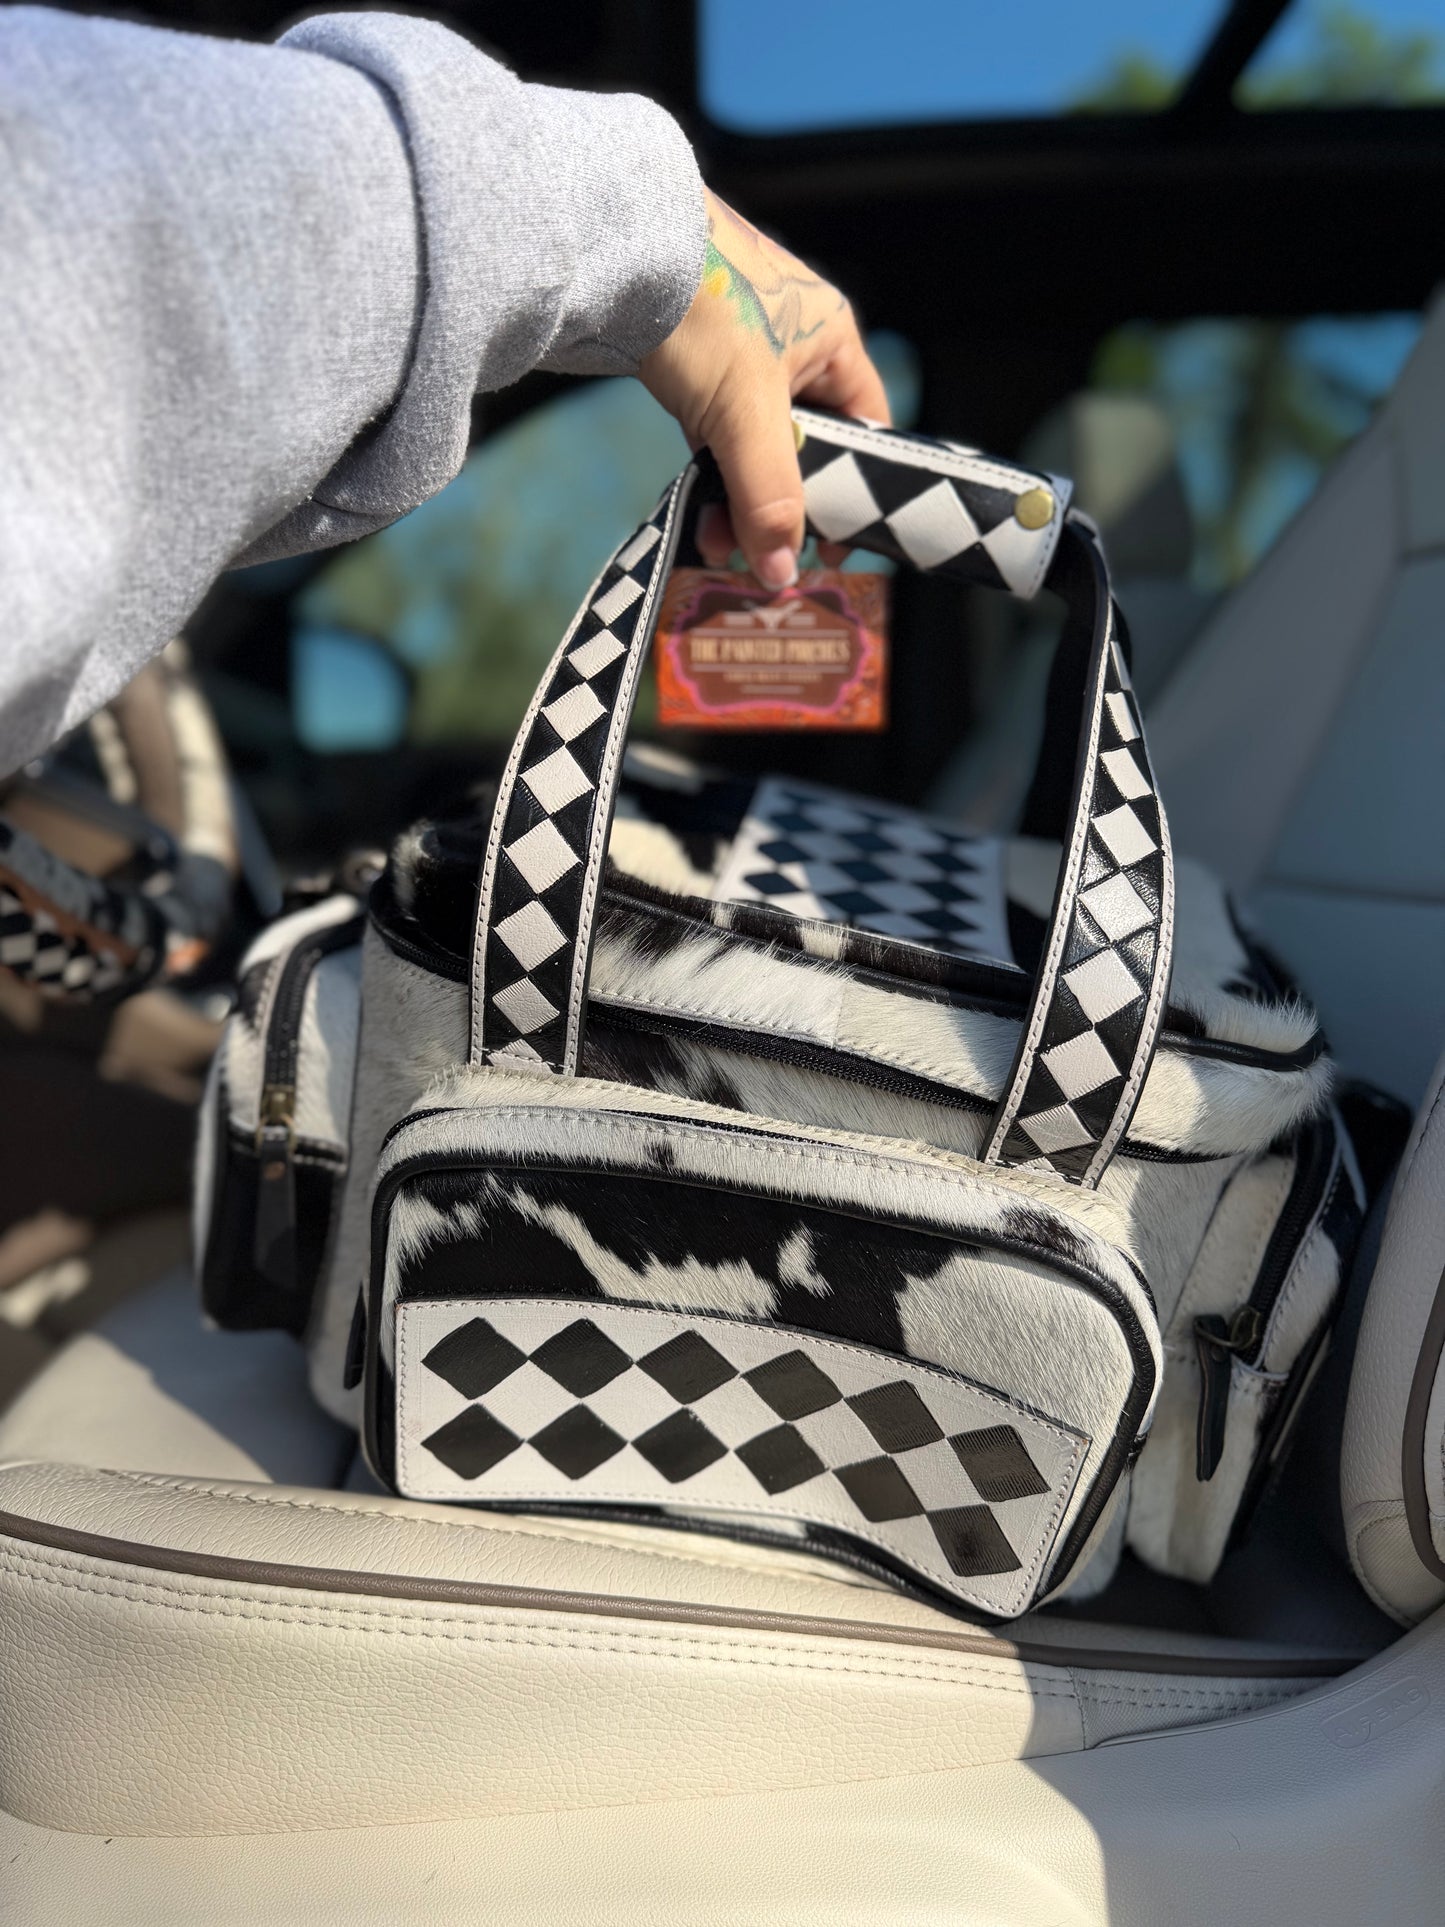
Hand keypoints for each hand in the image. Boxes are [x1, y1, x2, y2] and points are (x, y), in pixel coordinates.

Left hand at [639, 189, 890, 588]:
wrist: (609, 250)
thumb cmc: (700, 312)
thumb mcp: (746, 412)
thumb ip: (769, 496)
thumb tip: (782, 573)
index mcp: (830, 339)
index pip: (865, 427)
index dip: (856, 488)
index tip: (834, 545)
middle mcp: (793, 345)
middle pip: (807, 447)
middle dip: (784, 506)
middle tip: (765, 558)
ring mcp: (739, 356)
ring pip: (754, 447)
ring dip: (739, 501)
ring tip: (719, 546)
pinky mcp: (691, 366)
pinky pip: (715, 436)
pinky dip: (710, 476)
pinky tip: (698, 513)